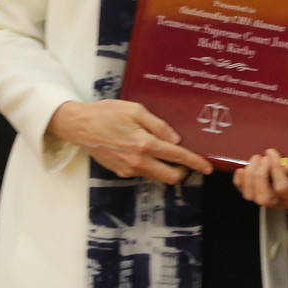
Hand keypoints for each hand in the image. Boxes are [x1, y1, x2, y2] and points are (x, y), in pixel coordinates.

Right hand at [47, 99, 212, 183]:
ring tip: (166, 152)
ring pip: (156, 176)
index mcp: (144, 144)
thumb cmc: (107, 113)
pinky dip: (151, 166)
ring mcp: (128, 170)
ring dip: (166, 169)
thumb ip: (158, 126)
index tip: (208, 168)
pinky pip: (143, 173)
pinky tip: (146, 152)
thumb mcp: (135, 110)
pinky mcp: (120, 172)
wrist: (80, 125)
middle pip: (170, 177)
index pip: (177, 157)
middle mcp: (138, 161)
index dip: (195, 163)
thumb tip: (176, 141)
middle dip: (183, 171)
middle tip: (186, 159)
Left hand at [233, 144, 287, 209]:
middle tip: (263, 156)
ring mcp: (270, 200)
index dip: (274, 169)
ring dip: (249, 176)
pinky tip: (242, 169)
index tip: (272, 152)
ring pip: (252, 197)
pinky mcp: (259, 194)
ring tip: (256, 158)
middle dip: (259, 175)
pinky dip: (239, 181)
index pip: (282, 188)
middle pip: (264, 197)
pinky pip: (244, 193)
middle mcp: (284, 202)